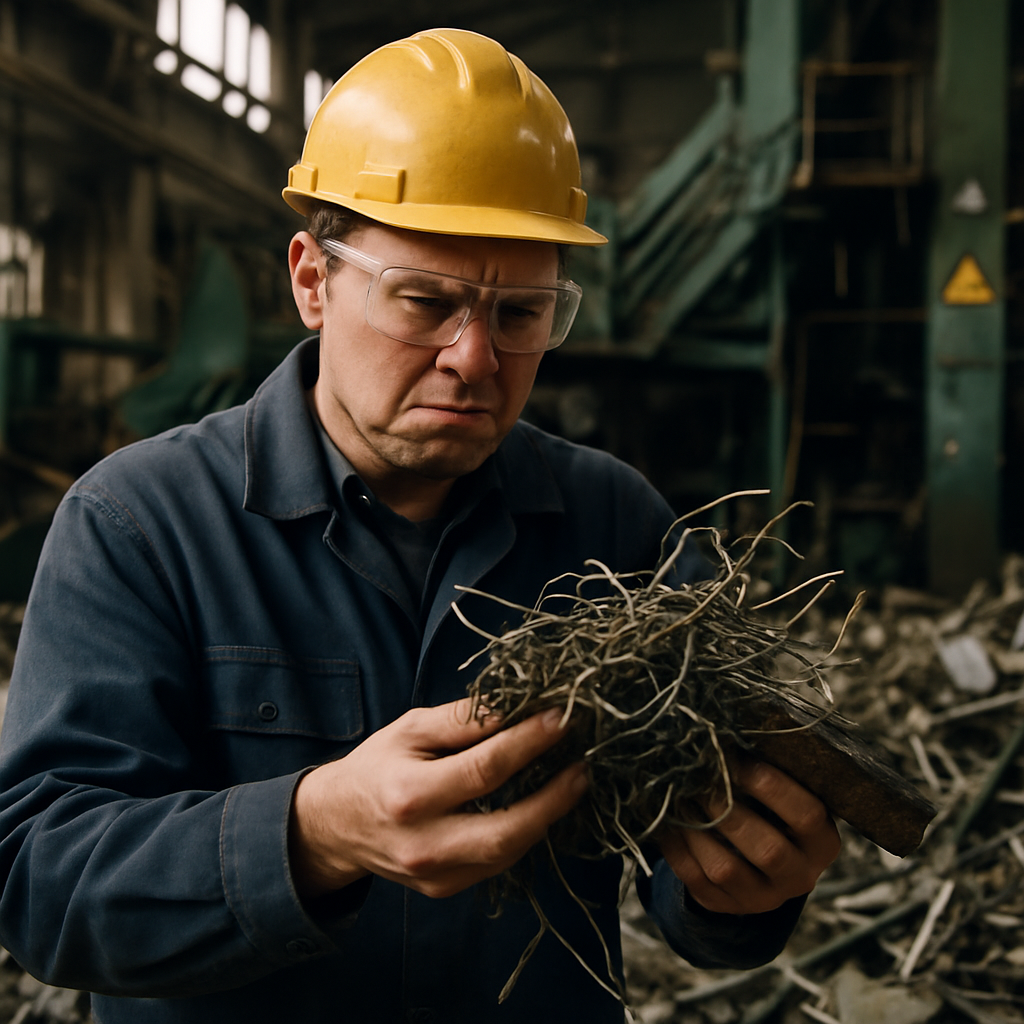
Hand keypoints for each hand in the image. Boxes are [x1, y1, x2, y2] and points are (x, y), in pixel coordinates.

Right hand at [289, 699, 587, 899]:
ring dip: (547, 817)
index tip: (561, 719)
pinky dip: (524, 835)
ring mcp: (435, 875)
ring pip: (508, 853)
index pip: (485, 768)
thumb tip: (515, 707)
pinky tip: (541, 807)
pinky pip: (497, 865)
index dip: (529, 743)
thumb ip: (461, 720)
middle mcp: (423, 843)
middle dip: (554, 797)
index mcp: (409, 794)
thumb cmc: (376, 767)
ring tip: (572, 782)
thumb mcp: (410, 730)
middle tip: (582, 766)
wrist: (335, 826)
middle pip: (507, 829)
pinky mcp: (445, 889)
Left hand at [657, 760, 839, 914]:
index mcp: (823, 843)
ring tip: (680, 796)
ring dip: (697, 828)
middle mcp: (800, 877)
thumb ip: (769, 773)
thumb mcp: (787, 795)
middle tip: (703, 780)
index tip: (738, 760)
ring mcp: (763, 898)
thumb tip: (729, 735)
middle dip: (730, 811)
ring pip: (726, 868)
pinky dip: (677, 846)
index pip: (807, 815)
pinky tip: (667, 820)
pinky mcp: (726, 905)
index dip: (772, 787)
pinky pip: (696, 879)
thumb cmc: (773, 812)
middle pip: (768, 850)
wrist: (759, 863)